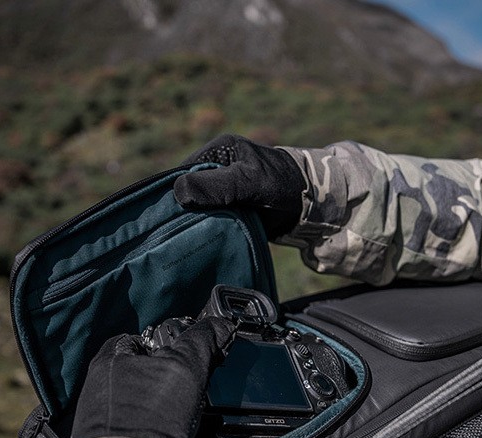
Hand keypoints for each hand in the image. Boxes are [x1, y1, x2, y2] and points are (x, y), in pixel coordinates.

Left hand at [71, 317, 235, 437]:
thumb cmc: (147, 418)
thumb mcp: (183, 368)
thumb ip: (201, 341)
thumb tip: (221, 325)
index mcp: (108, 359)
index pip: (142, 337)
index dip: (170, 342)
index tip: (189, 352)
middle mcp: (100, 385)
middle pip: (144, 368)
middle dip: (167, 374)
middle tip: (190, 384)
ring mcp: (104, 416)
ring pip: (142, 398)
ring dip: (162, 402)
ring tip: (182, 413)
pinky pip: (141, 425)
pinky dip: (157, 426)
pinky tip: (172, 434)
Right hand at [173, 134, 305, 239]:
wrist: (313, 205)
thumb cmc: (282, 185)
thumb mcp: (247, 182)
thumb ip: (216, 186)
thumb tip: (179, 191)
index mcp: (218, 152)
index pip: (182, 173)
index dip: (174, 194)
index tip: (168, 217)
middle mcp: (217, 169)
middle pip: (187, 191)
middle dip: (183, 210)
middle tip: (175, 233)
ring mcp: (223, 190)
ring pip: (198, 207)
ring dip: (195, 222)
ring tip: (186, 240)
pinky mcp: (230, 207)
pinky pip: (210, 218)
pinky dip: (207, 229)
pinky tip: (201, 241)